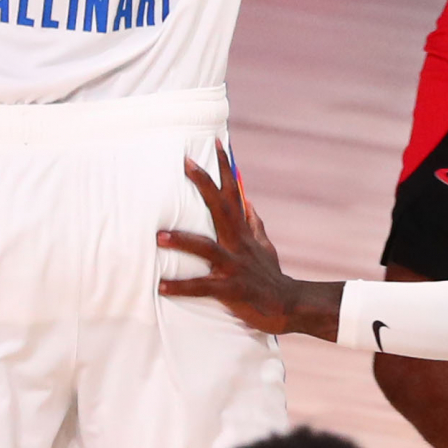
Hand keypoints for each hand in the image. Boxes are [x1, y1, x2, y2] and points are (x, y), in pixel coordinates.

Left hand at [157, 144, 311, 334]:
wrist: (287, 305)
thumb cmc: (268, 275)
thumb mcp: (263, 245)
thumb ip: (253, 223)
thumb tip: (245, 200)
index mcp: (243, 231)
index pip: (235, 192)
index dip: (226, 168)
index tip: (218, 142)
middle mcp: (239, 243)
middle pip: (221, 207)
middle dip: (204, 184)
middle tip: (186, 163)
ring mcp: (234, 266)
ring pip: (207, 248)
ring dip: (183, 241)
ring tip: (159, 236)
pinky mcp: (230, 290)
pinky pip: (203, 287)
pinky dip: (182, 286)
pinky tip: (162, 285)